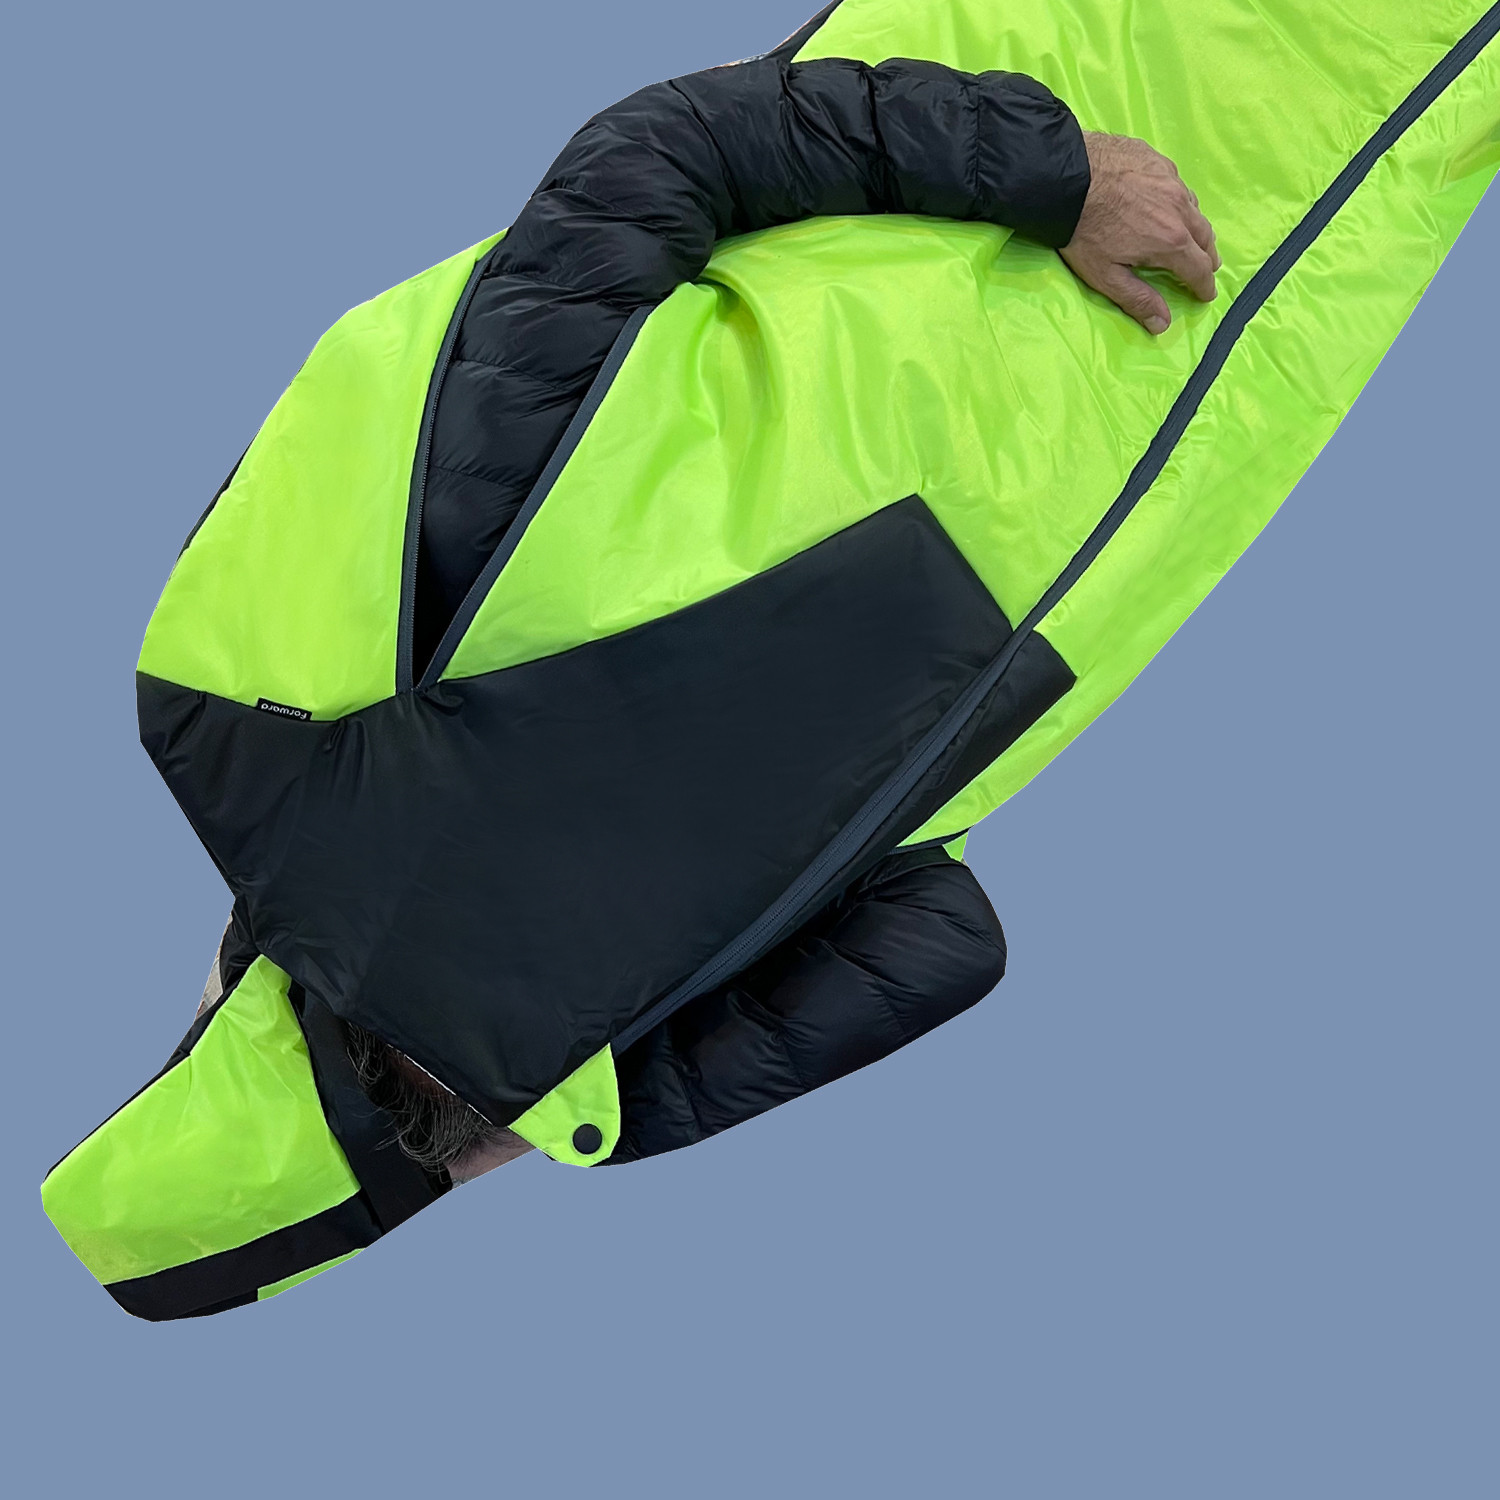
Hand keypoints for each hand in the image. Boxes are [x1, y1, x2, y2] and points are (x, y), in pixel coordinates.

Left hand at [1060, 132, 1220, 333]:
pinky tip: (1168, 203)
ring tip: (1192, 236)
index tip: (1207, 294)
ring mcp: (1170, 179)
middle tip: (1207, 267)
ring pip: (1194, 208)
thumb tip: (1163, 324)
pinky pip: (1177, 183)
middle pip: (1205, 236)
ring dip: (1196, 227)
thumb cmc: (1082, 231)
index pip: (1198, 269)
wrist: (1064, 177)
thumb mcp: (1106, 276)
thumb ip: (1137, 299)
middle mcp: (1179, 208)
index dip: (1204, 285)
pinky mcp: (1157, 159)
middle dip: (1207, 256)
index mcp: (1170, 241)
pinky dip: (1179, 200)